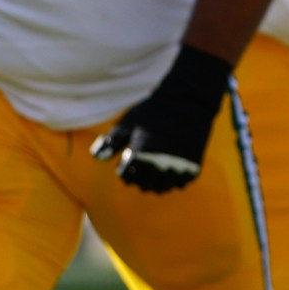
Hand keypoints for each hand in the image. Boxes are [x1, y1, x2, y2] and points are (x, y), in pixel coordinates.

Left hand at [92, 46, 231, 193]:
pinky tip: (170, 169)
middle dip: (139, 178)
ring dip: (155, 183)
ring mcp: (176, 168)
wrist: (188, 101)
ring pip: (162, 188)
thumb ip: (111, 142)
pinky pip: (179, 184)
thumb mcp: (128, 123)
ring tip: (154, 172)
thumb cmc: (154, 110)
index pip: (127, 177)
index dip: (125, 171)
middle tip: (140, 169)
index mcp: (139, 155)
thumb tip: (96, 158)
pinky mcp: (192, 167)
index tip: (128, 162)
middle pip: (144, 185)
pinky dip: (173, 180)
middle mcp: (157, 166)